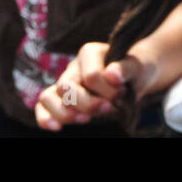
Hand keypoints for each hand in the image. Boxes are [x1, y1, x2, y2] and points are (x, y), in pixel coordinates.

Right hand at [33, 42, 154, 130]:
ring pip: (49, 97)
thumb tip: (112, 75)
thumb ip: (127, 67)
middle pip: (66, 87)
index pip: (91, 76)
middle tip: (108, 108)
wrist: (135, 77)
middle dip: (87, 104)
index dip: (108, 91)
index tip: (123, 93)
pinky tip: (56, 128)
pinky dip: (45, 118)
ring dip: (65, 113)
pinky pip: (43, 106)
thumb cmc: (135, 69)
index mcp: (90, 53)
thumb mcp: (139, 65)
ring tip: (84, 120)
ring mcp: (66, 83)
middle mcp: (74, 67)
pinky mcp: (62, 99)